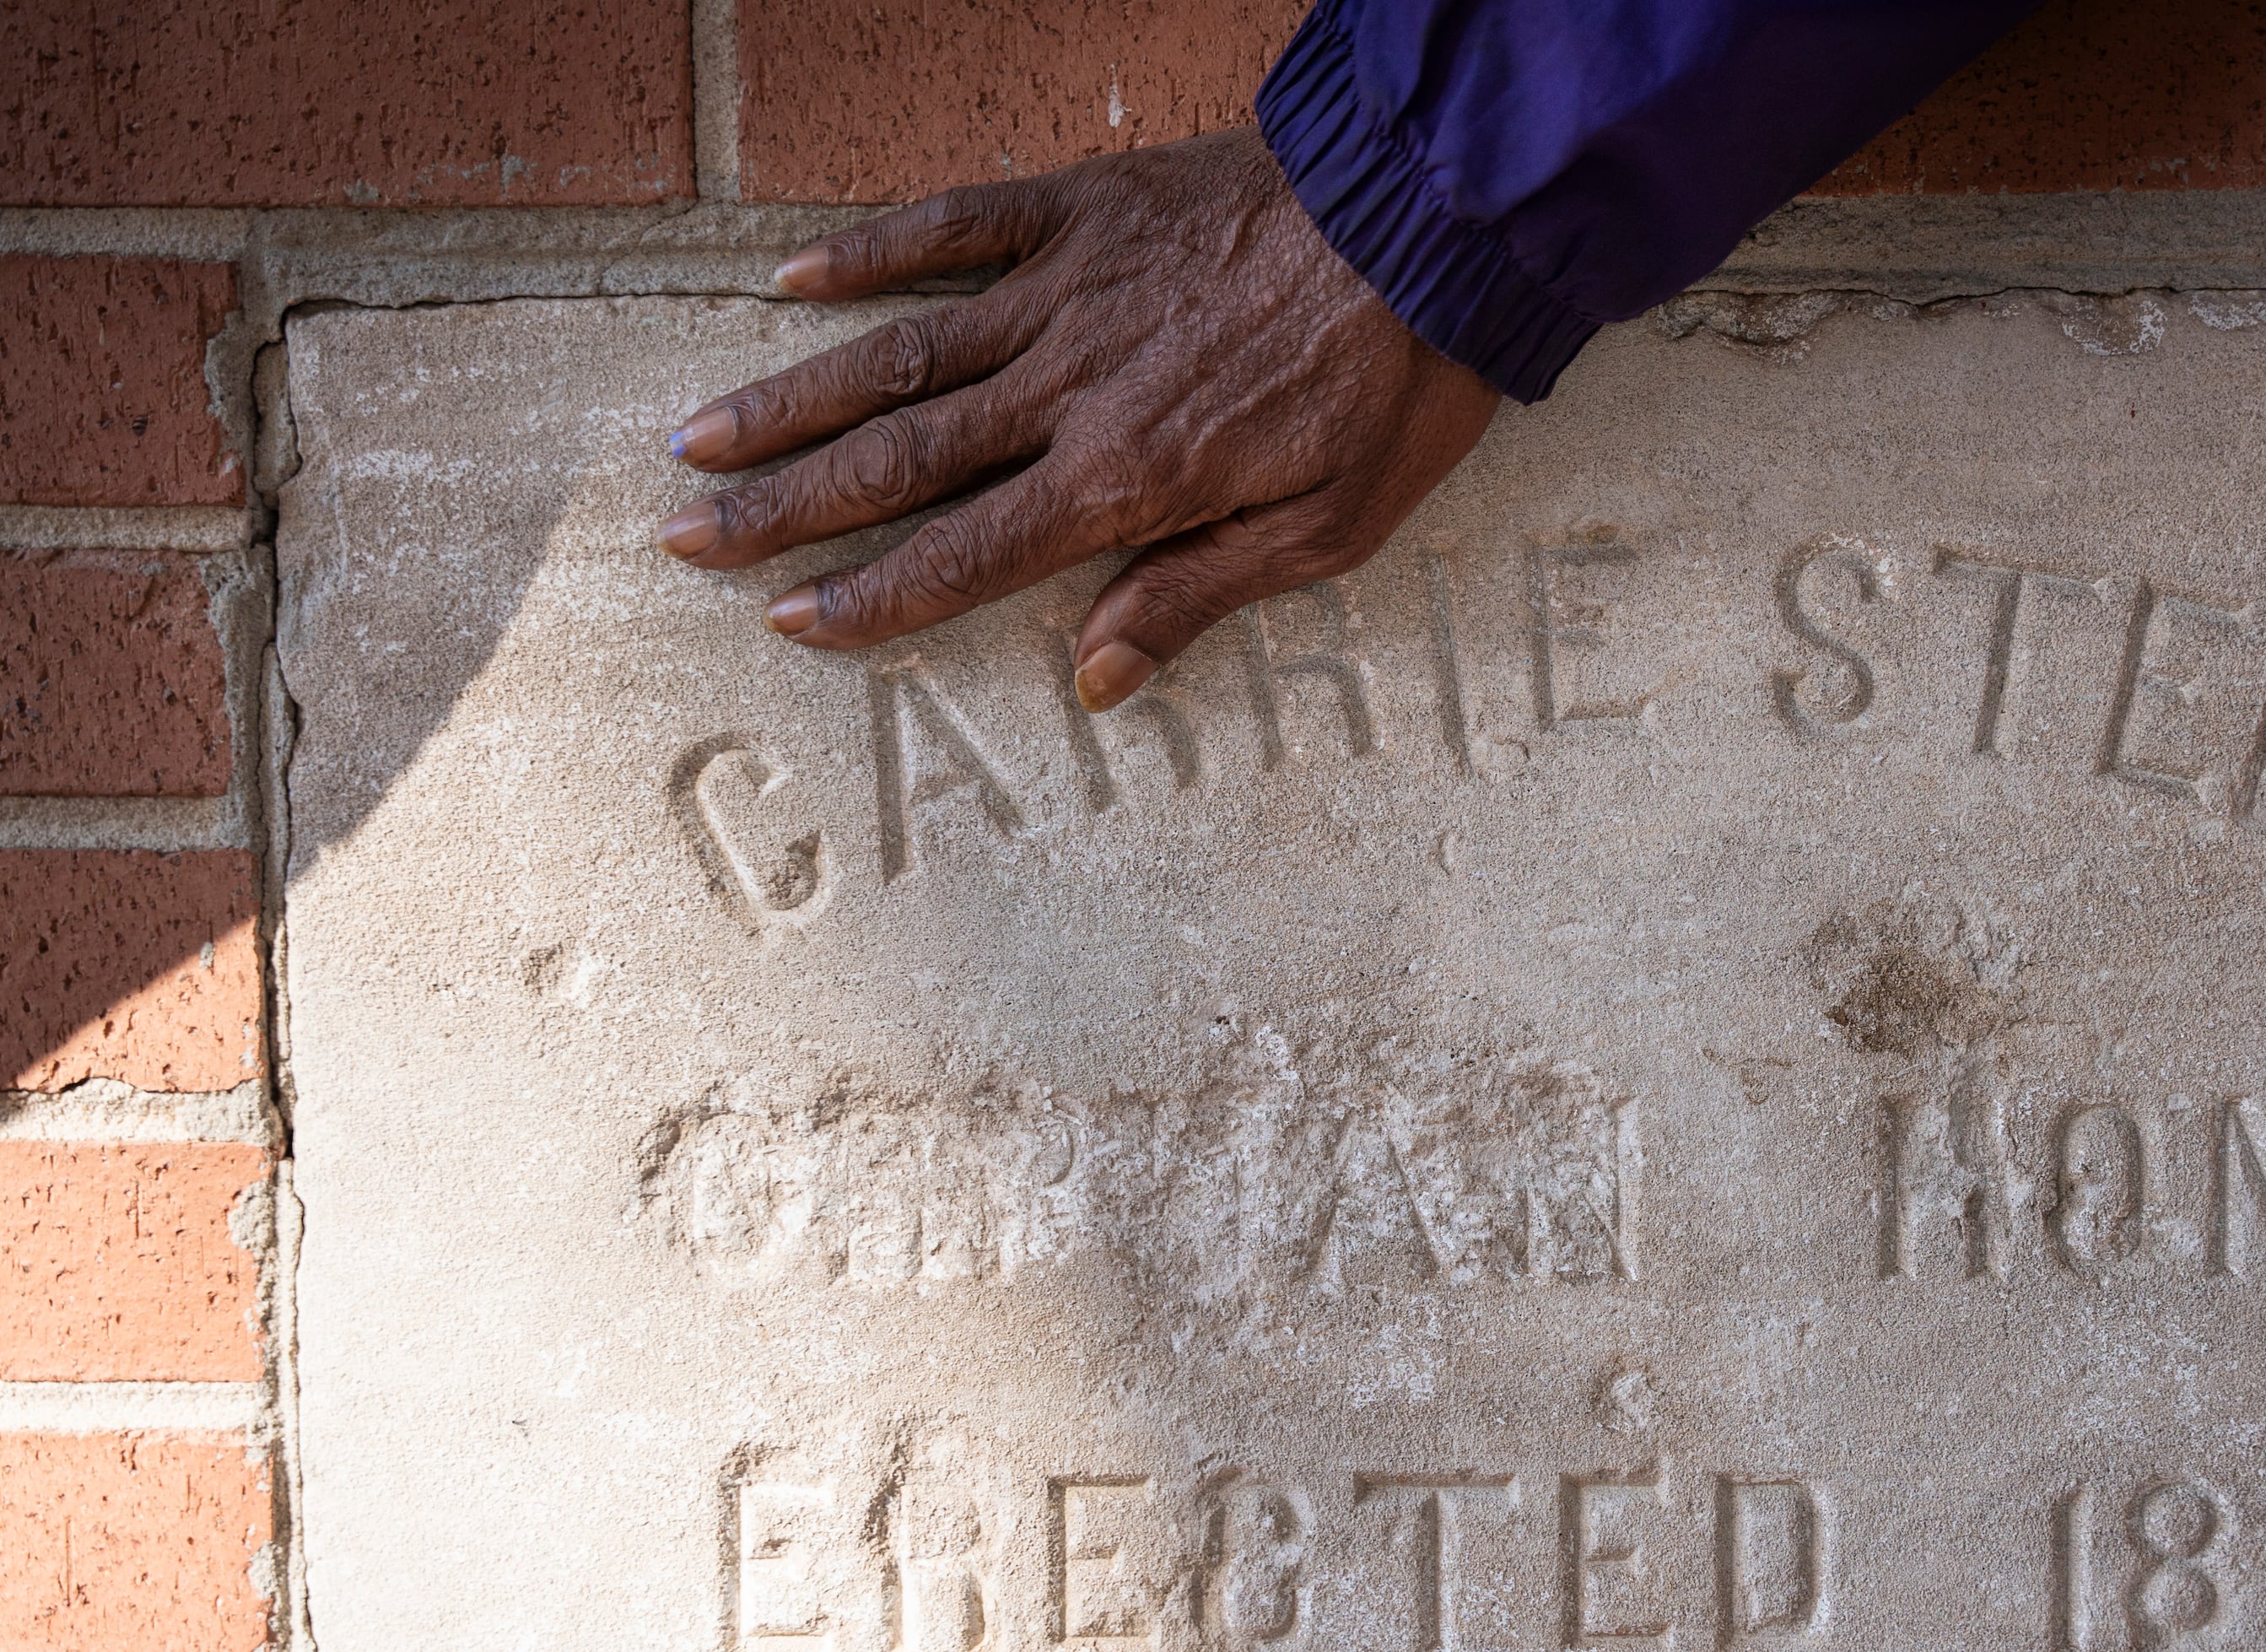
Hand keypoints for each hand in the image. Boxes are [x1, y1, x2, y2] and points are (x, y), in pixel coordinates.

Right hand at [655, 128, 1500, 709]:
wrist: (1429, 229)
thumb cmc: (1389, 389)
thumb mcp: (1328, 532)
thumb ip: (1198, 596)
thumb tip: (1098, 680)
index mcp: (1126, 479)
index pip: (966, 554)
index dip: (871, 595)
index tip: (790, 622)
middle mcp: (1069, 389)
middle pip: (900, 460)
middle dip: (786, 510)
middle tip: (690, 540)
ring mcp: (1065, 292)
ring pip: (896, 352)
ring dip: (790, 398)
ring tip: (701, 438)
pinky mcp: (1080, 211)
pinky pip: (952, 227)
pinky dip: (867, 250)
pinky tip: (789, 279)